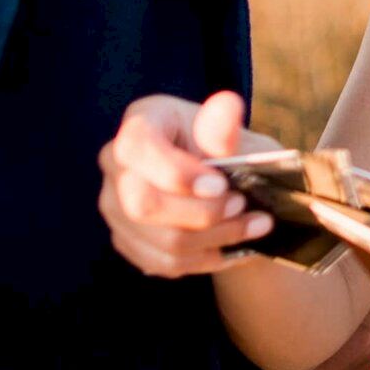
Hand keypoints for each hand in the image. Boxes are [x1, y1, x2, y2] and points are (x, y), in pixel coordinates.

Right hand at [98, 90, 277, 276]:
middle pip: (144, 203)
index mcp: (140, 122)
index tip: (221, 185)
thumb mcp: (234, 135)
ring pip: (160, 239)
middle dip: (203, 213)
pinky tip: (234, 246)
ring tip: (254, 226)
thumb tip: (226, 106)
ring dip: (215, 238)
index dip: (177, 173)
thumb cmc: (227, 152)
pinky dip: (205, 258)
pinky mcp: (126, 239)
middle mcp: (115, 163)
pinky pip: (163, 262)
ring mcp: (114, 205)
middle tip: (242, 205)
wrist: (225, 186)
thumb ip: (225, 129)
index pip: (137, 148)